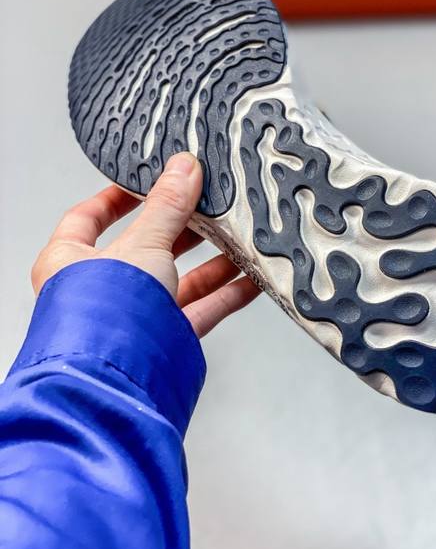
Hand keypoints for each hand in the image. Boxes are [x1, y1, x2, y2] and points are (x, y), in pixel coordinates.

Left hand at [30, 153, 260, 337]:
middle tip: (207, 205)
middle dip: (180, 228)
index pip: (89, 217)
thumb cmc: (104, 315)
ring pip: (178, 280)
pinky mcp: (165, 339)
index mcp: (71, 261)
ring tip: (238, 238)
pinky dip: (227, 294)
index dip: (117, 197)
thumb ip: (167, 206)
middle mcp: (100, 289)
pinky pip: (201, 309)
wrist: (119, 379)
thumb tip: (184, 168)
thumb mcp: (141, 243)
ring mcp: (135, 315)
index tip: (146, 182)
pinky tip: (251, 279)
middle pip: (145, 247)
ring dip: (211, 261)